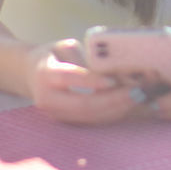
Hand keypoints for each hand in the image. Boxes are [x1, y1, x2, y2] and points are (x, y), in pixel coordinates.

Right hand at [24, 39, 138, 124]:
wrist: (30, 74)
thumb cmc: (53, 55)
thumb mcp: (63, 46)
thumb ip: (82, 56)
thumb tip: (111, 66)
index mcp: (45, 74)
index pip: (69, 78)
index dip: (91, 80)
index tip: (113, 80)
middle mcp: (48, 99)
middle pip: (83, 105)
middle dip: (113, 101)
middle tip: (137, 93)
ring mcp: (57, 115)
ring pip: (90, 117)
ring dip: (117, 111)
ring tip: (140, 100)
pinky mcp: (67, 123)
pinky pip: (92, 121)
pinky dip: (113, 115)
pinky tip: (132, 108)